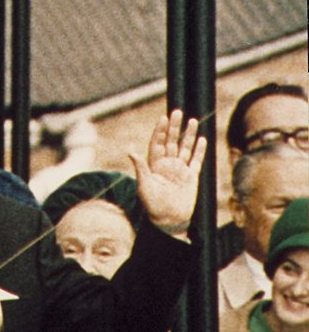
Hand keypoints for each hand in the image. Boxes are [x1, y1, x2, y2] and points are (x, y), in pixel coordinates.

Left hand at [127, 108, 206, 235]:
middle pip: (171, 142)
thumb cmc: (153, 204)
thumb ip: (141, 167)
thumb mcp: (144, 185)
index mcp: (154, 166)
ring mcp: (180, 170)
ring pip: (185, 148)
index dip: (160, 131)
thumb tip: (130, 151)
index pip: (157, 144)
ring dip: (188, 135)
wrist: (169, 219)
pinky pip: (196, 160)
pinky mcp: (191, 177)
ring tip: (192, 120)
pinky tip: (201, 139)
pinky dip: (199, 150)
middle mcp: (167, 165)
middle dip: (174, 128)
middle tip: (177, 112)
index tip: (163, 118)